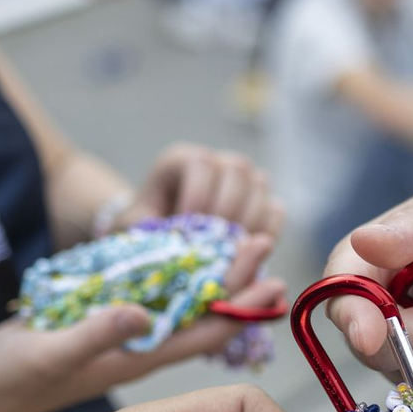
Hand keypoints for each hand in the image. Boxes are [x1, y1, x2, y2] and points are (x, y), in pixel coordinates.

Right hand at [0, 227, 283, 411]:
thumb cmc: (10, 378)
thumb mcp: (49, 354)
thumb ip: (95, 335)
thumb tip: (142, 311)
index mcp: (141, 358)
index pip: (207, 331)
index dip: (243, 306)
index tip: (276, 279)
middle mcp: (143, 346)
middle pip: (203, 311)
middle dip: (237, 279)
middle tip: (264, 239)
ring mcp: (125, 335)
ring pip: (181, 301)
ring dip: (211, 272)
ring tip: (240, 238)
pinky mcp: (104, 321)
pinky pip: (152, 295)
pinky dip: (174, 272)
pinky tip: (187, 251)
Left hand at [120, 145, 284, 239]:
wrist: (165, 239)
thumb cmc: (147, 229)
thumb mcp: (137, 226)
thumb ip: (148, 230)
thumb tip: (178, 245)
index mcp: (182, 160)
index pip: (200, 164)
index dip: (197, 194)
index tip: (188, 226)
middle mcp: (217, 162)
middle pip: (236, 170)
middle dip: (226, 209)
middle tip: (214, 242)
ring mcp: (244, 180)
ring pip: (259, 185)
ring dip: (248, 220)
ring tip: (230, 249)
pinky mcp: (262, 202)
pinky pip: (275, 210)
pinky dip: (268, 231)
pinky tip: (249, 251)